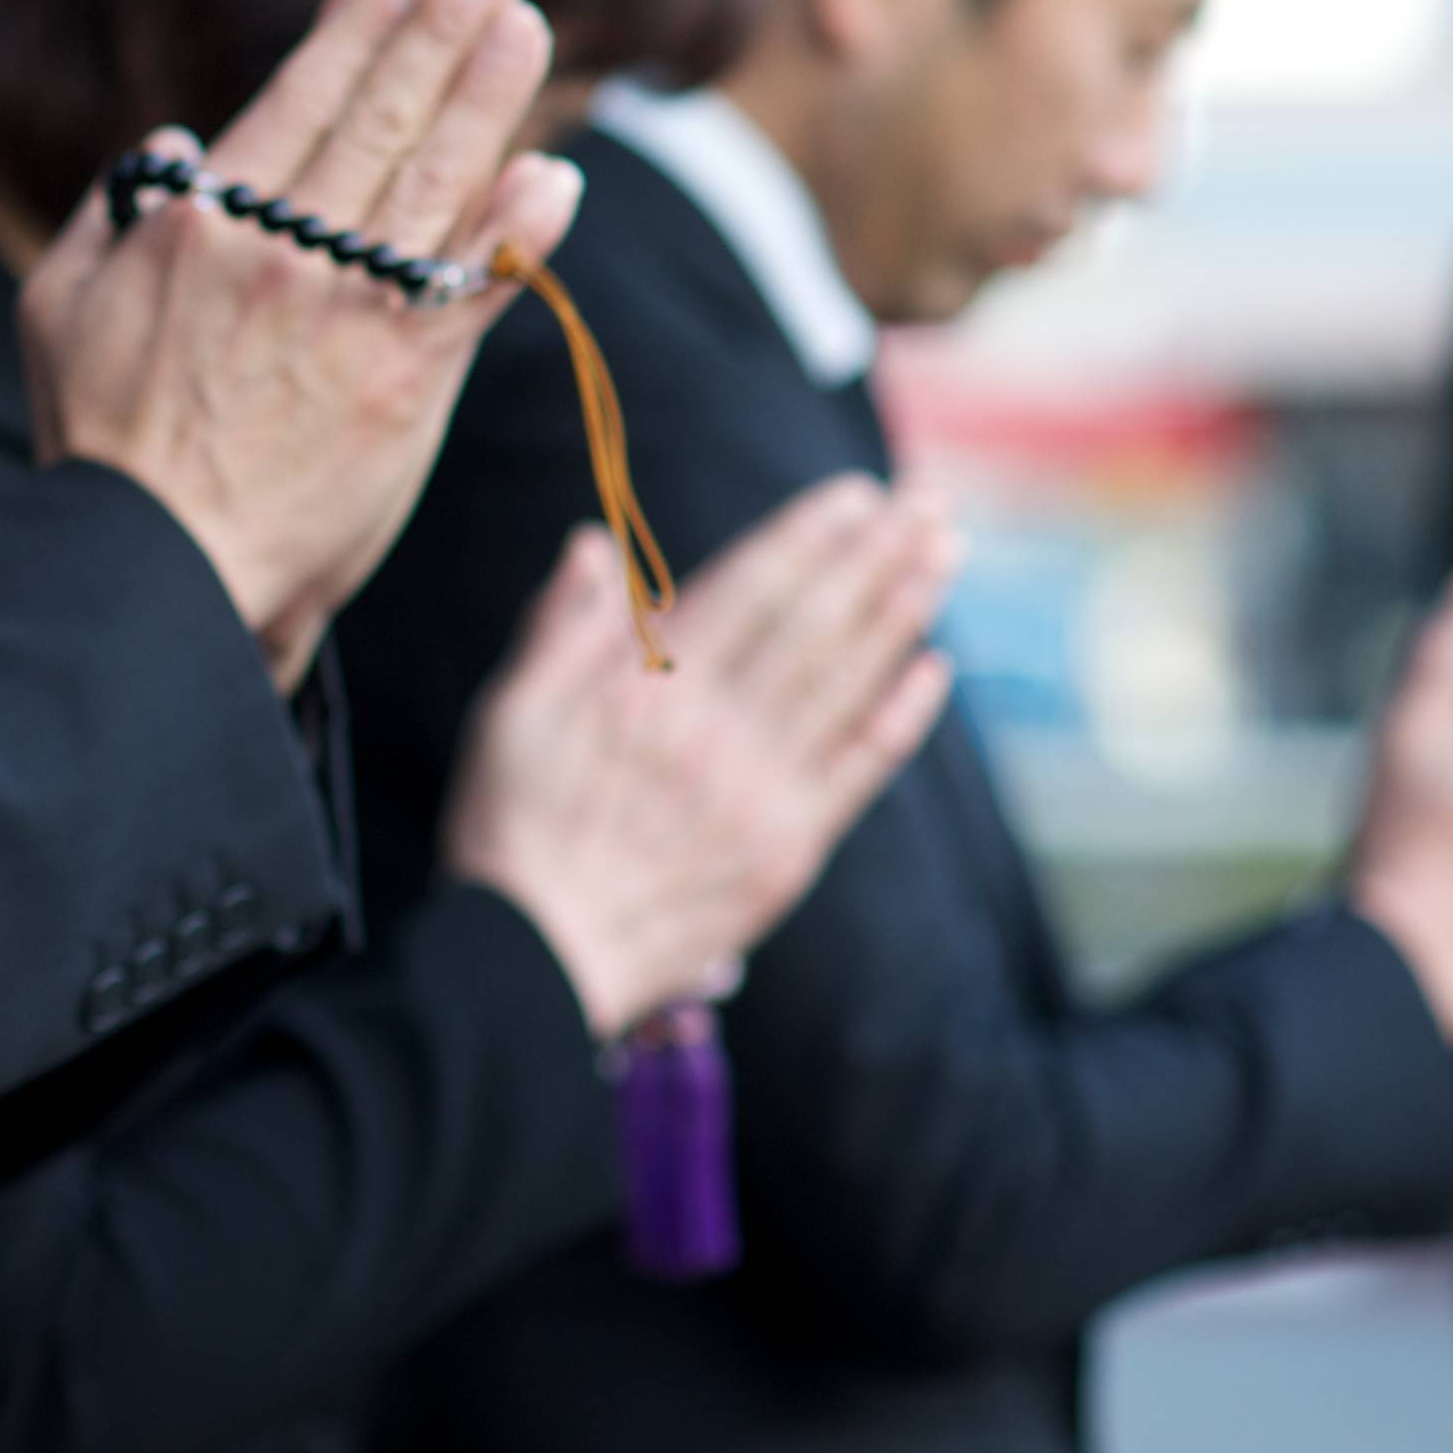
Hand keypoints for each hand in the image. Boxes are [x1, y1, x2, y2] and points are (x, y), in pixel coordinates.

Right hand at [18, 0, 579, 680]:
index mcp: (199, 224)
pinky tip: (556, 173)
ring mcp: (352, 315)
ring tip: (526, 25)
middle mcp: (285, 254)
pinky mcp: (404, 384)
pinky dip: (517, 228)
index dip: (355, 26)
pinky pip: (474, 289)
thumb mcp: (56, 306)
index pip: (300, 98)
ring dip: (487, 96)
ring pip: (434, 182)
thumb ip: (110, 214)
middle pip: (381, 118)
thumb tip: (177, 141)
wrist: (153, 565)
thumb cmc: (95, 441)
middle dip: (440, 28)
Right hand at [441, 483, 959, 1035]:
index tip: (855, 494)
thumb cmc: (511, 830)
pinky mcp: (788, 849)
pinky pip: (859, 769)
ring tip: (944, 554)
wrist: (538, 958)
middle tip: (926, 501)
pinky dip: (901, 716)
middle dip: (876, 556)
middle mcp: (716, 731)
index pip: (748, 589)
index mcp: (645, 690)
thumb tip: (592, 546)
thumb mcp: (508, 712)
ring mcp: (761, 791)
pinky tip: (935, 668)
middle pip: (815, 624)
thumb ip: (559, 627)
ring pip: (848, 682)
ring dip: (903, 611)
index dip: (808, 537)